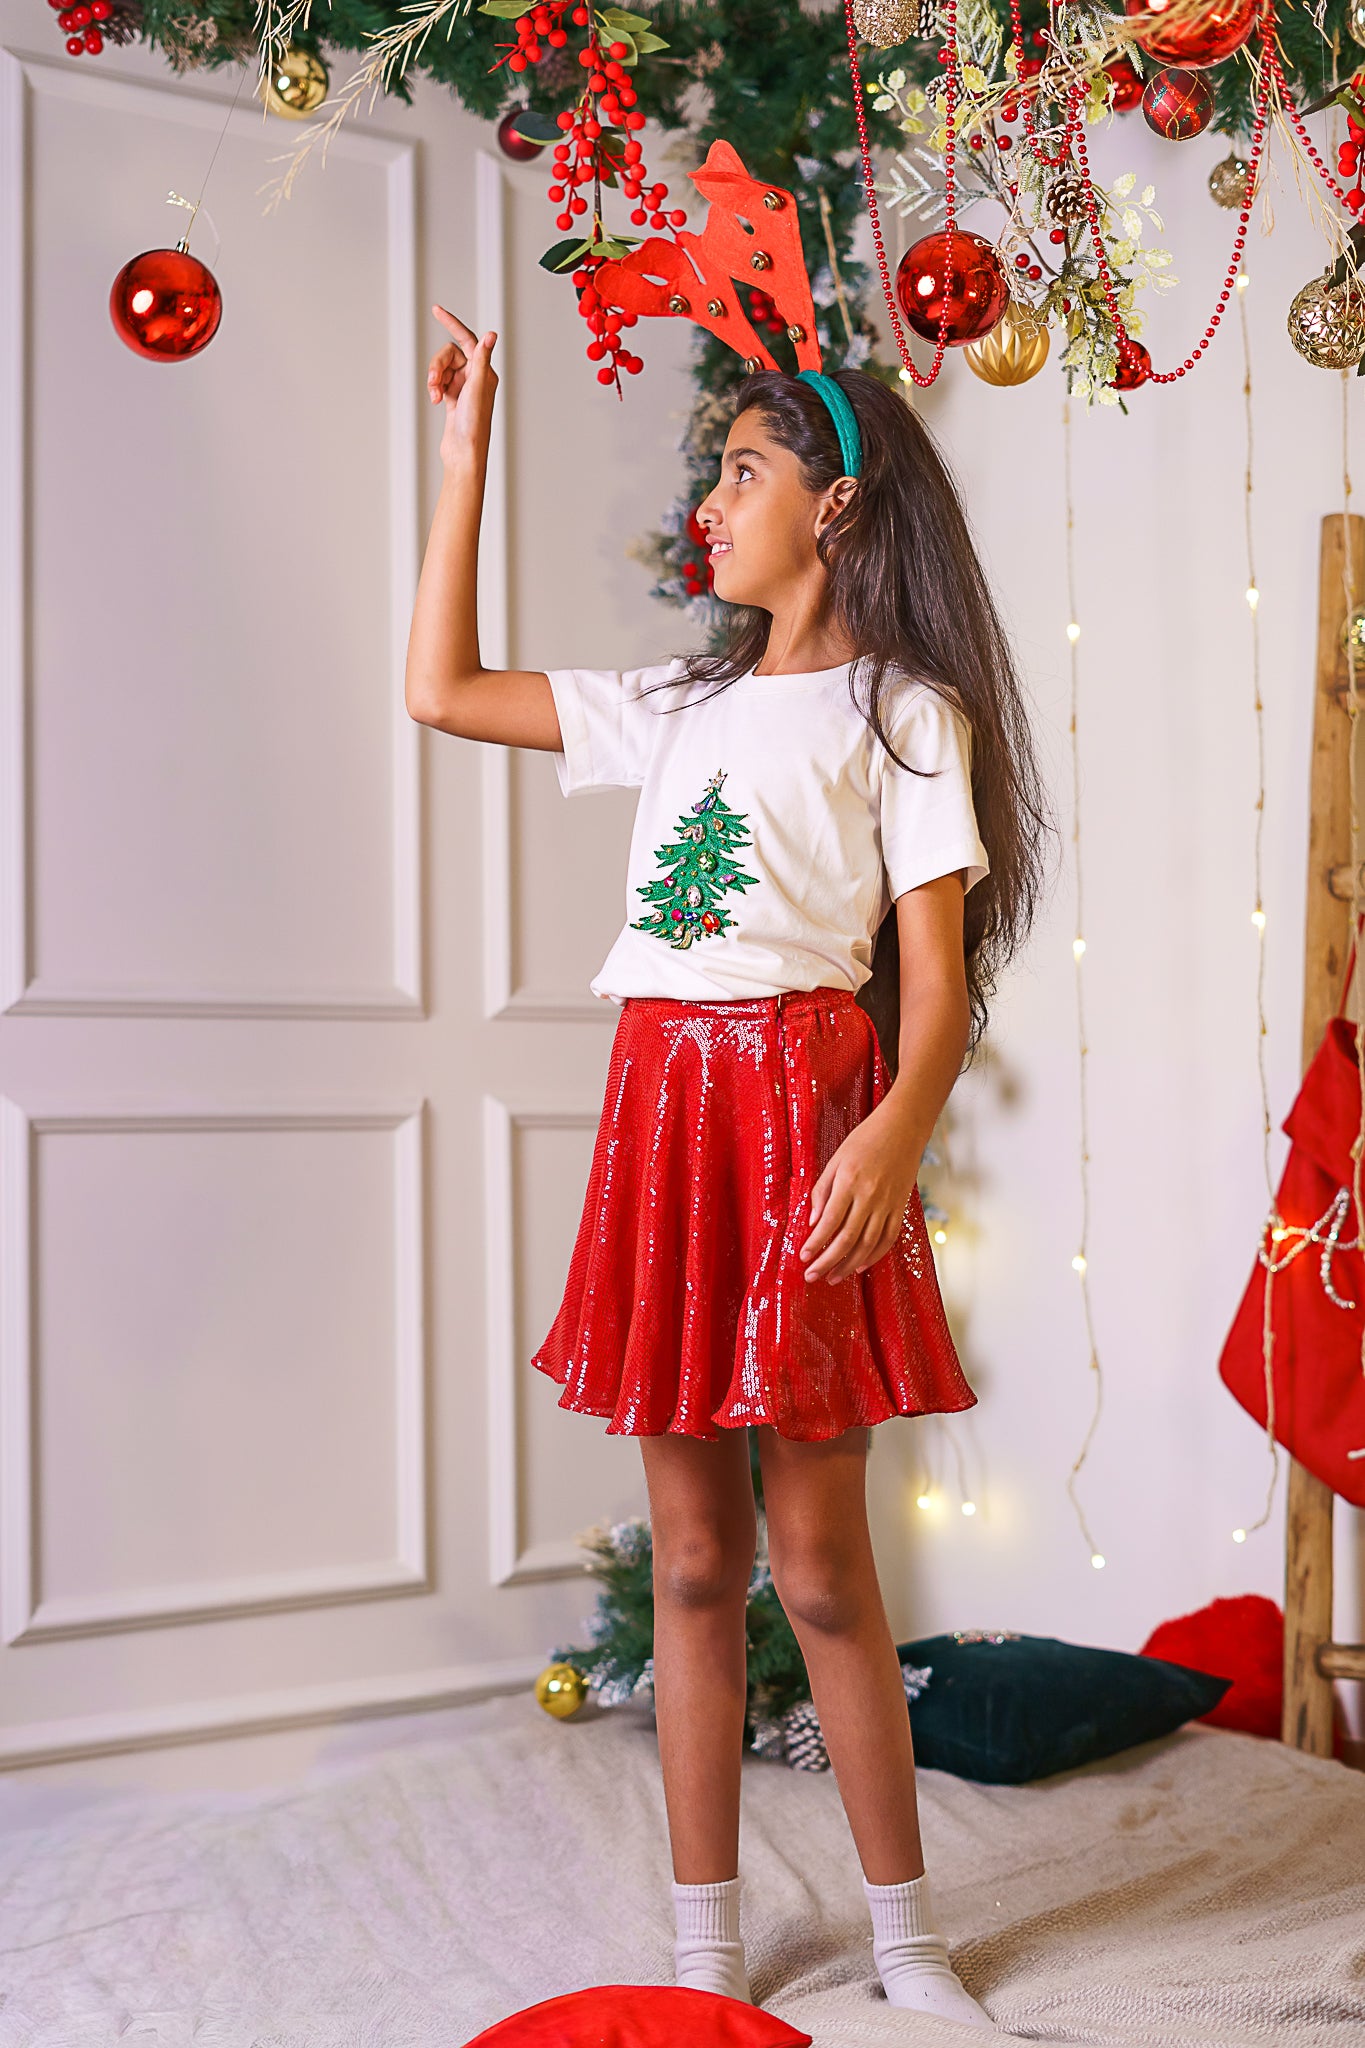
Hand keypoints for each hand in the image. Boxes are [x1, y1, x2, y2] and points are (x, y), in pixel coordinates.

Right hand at [427, 305, 497, 469]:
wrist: (464, 453)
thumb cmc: (474, 425)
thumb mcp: (477, 388)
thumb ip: (482, 359)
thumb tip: (492, 334)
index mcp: (485, 372)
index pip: (467, 339)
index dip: (452, 323)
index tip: (436, 310)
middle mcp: (476, 377)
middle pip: (449, 355)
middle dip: (437, 365)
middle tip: (433, 382)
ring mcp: (464, 387)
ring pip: (442, 369)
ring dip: (434, 378)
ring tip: (434, 394)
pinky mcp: (453, 398)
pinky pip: (439, 382)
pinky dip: (434, 388)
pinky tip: (434, 400)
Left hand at [798, 1099, 920, 1283]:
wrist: (904, 1128)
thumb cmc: (865, 1139)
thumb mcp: (836, 1159)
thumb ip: (822, 1191)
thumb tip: (813, 1222)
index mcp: (849, 1182)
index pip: (829, 1221)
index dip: (815, 1243)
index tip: (803, 1257)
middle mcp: (870, 1196)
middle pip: (847, 1238)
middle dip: (827, 1261)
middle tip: (812, 1276)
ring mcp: (888, 1203)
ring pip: (868, 1244)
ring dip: (848, 1265)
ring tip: (833, 1277)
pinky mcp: (900, 1207)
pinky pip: (888, 1238)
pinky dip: (874, 1255)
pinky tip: (859, 1266)